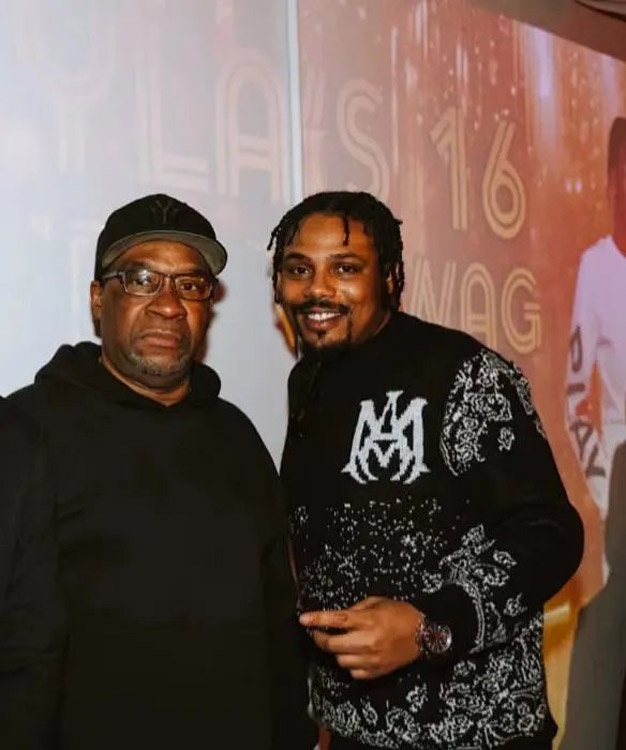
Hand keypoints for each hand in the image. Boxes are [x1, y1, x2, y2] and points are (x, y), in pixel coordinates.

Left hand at [299, 597, 423, 679]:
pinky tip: (354, 654)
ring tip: (342, 642)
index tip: (303, 619)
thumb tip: (338, 617)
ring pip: (340, 660)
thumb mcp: (378, 602)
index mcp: (368, 620)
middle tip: (318, 633)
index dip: (317, 619)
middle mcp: (368, 641)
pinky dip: (350, 664)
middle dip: (320, 639)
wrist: (424, 634)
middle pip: (333, 645)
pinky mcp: (376, 671)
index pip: (336, 620)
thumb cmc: (401, 614)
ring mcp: (372, 658)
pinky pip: (353, 672)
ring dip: (336, 651)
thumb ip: (357, 609)